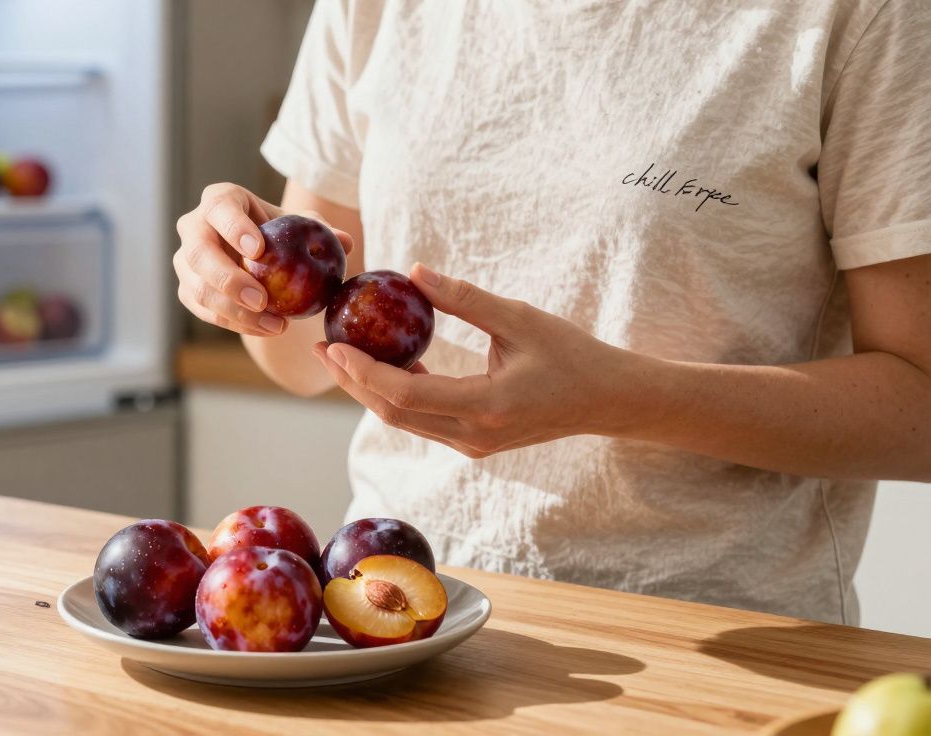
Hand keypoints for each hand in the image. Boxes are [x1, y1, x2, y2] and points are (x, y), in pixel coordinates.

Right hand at [174, 183, 352, 336]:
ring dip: (234, 311)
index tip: (259, 250)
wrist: (260, 256)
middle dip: (228, 279)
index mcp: (220, 200)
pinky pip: (204, 311)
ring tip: (274, 324)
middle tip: (262, 299)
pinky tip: (266, 328)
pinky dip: (235, 324)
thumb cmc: (281, 233)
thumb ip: (320, 230)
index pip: (219, 208)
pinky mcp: (188, 289)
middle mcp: (194, 226)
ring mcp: (186, 260)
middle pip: (198, 252)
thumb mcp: (299, 226)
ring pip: (197, 288)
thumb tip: (345, 243)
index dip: (234, 228)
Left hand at [312, 263, 640, 458]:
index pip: (407, 394)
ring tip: (340, 355)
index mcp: (486, 407)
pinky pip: (423, 420)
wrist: (608, 400)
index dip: (363, 372)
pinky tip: (384, 363)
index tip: (333, 345)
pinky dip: (397, 394)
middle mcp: (474, 435)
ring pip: (404, 421)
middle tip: (322, 348)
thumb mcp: (520, 319)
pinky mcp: (474, 442)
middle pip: (394, 413)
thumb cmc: (572, 355)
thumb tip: (414, 272)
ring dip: (369, 390)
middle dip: (352, 382)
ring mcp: (473, 444)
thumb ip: (465, 299)